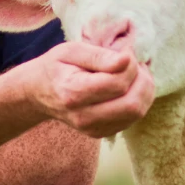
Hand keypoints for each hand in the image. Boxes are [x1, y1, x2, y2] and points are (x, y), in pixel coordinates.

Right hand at [22, 41, 154, 135]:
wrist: (39, 93)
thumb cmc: (56, 67)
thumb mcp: (71, 51)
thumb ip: (99, 56)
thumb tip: (127, 60)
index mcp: (73, 93)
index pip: (117, 83)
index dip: (130, 66)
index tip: (126, 54)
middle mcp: (83, 117)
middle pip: (132, 104)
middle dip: (143, 81)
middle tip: (137, 65)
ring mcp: (93, 129)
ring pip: (136, 113)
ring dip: (145, 91)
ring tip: (135, 74)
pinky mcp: (101, 133)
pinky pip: (132, 119)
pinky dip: (139, 101)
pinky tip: (129, 87)